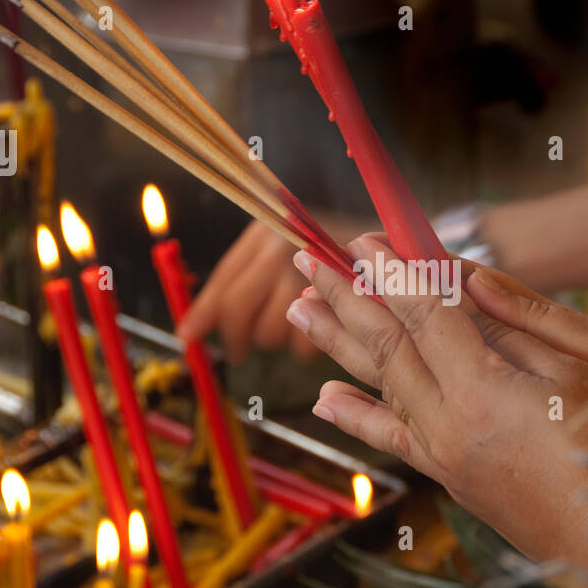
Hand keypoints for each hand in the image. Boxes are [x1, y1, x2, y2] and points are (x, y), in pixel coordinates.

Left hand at [178, 214, 365, 362]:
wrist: (399, 245)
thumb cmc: (335, 255)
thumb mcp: (284, 254)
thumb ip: (244, 282)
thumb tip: (192, 327)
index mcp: (264, 235)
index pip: (222, 283)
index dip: (201, 315)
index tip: (187, 336)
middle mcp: (282, 246)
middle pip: (239, 310)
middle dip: (237, 337)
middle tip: (239, 352)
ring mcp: (310, 270)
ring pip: (271, 330)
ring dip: (281, 338)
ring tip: (303, 322)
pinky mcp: (338, 297)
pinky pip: (304, 343)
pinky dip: (310, 345)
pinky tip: (327, 326)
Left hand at [284, 236, 587, 567]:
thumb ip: (533, 315)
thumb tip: (472, 277)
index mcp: (488, 391)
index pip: (424, 313)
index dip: (393, 271)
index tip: (366, 238)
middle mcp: (451, 427)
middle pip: (388, 346)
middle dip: (348, 297)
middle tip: (310, 258)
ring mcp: (448, 458)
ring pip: (381, 387)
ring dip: (338, 343)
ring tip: (299, 306)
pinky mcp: (454, 480)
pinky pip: (394, 439)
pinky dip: (358, 416)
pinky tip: (325, 397)